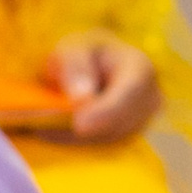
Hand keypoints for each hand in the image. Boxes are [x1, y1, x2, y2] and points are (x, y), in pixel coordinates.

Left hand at [45, 33, 160, 142]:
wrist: (96, 65)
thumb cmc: (83, 53)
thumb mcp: (73, 48)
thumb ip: (75, 67)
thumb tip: (81, 98)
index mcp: (140, 68)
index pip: (130, 93)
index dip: (106, 111)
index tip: (78, 124)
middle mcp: (151, 96)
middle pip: (120, 122)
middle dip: (81, 129)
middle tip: (40, 128)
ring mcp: (145, 119)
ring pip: (111, 137)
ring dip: (75, 136)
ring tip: (41, 127)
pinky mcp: (132, 134)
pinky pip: (106, 144)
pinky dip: (78, 141)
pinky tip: (54, 132)